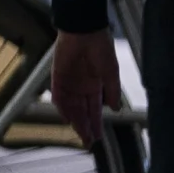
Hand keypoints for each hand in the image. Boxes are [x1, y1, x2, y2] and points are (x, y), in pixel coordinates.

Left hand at [49, 28, 122, 150]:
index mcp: (94, 86)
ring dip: (75, 120)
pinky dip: (62, 106)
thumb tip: (115, 109)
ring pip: (70, 107)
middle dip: (85, 127)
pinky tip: (67, 117)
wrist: (85, 31)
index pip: (94, 109)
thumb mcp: (111, 72)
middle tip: (88, 141)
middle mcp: (81, 87)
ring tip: (80, 133)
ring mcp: (69, 83)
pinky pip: (58, 95)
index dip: (96, 124)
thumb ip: (112, 91)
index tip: (98, 137)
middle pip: (82, 112)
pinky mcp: (57, 76)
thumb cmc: (100, 48)